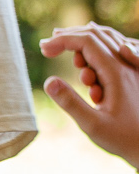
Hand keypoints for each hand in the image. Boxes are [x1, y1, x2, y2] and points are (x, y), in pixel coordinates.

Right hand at [40, 26, 138, 165]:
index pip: (87, 42)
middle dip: (70, 37)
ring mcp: (131, 68)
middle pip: (96, 35)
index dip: (63, 41)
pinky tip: (87, 63)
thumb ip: (70, 103)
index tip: (43, 49)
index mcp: (116, 73)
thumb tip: (49, 81)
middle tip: (48, 47)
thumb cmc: (123, 139)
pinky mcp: (132, 75)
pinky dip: (97, 51)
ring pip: (107, 40)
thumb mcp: (92, 125)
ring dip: (84, 44)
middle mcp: (126, 65)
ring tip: (69, 59)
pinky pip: (115, 50)